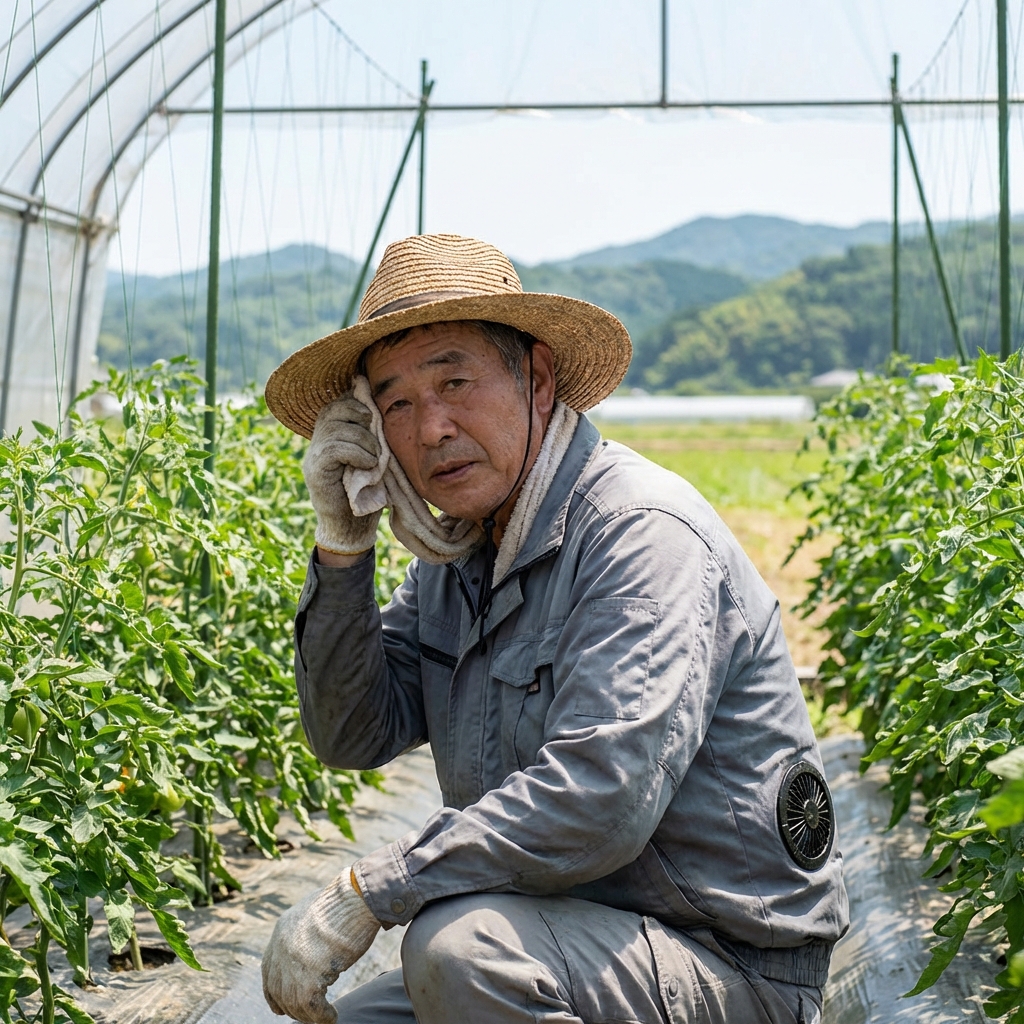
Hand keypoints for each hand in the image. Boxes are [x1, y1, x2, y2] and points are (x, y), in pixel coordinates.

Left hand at [262, 871, 379, 1023]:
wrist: (357, 897)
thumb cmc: (347, 901)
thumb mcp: (316, 912)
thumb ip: (307, 931)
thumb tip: (312, 949)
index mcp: (282, 930)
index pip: (268, 970)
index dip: (274, 992)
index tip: (280, 1006)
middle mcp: (281, 948)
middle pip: (278, 990)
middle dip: (291, 1007)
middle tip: (309, 1014)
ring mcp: (293, 963)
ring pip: (293, 1003)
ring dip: (309, 1015)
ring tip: (325, 1017)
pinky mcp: (309, 977)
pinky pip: (311, 1008)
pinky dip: (322, 1017)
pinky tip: (332, 1017)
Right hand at [303, 395, 382, 555]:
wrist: (351, 529)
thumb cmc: (367, 494)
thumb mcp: (372, 459)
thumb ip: (371, 437)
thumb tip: (381, 411)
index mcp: (328, 438)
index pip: (335, 405)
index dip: (354, 403)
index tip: (373, 413)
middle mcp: (316, 444)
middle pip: (332, 411)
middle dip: (358, 415)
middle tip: (376, 434)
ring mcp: (313, 457)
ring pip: (335, 429)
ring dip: (363, 440)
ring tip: (376, 458)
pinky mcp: (316, 472)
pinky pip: (334, 449)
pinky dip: (357, 453)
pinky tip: (369, 464)